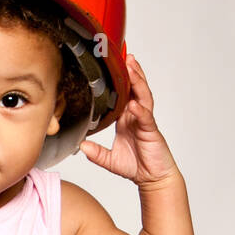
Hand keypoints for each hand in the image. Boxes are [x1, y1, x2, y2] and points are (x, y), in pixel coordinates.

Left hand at [78, 54, 177, 185]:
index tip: (111, 66)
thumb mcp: (110, 160)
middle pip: (135, 89)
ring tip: (133, 67)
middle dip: (131, 72)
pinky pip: (146, 117)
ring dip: (138, 81)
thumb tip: (82, 147)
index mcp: (126, 119)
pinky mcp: (151, 131)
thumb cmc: (136, 166)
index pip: (122, 94)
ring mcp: (145, 122)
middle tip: (125, 56)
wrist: (152, 178)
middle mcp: (136, 116)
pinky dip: (140, 110)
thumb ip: (96, 153)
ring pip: (143, 96)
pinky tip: (134, 104)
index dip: (119, 81)